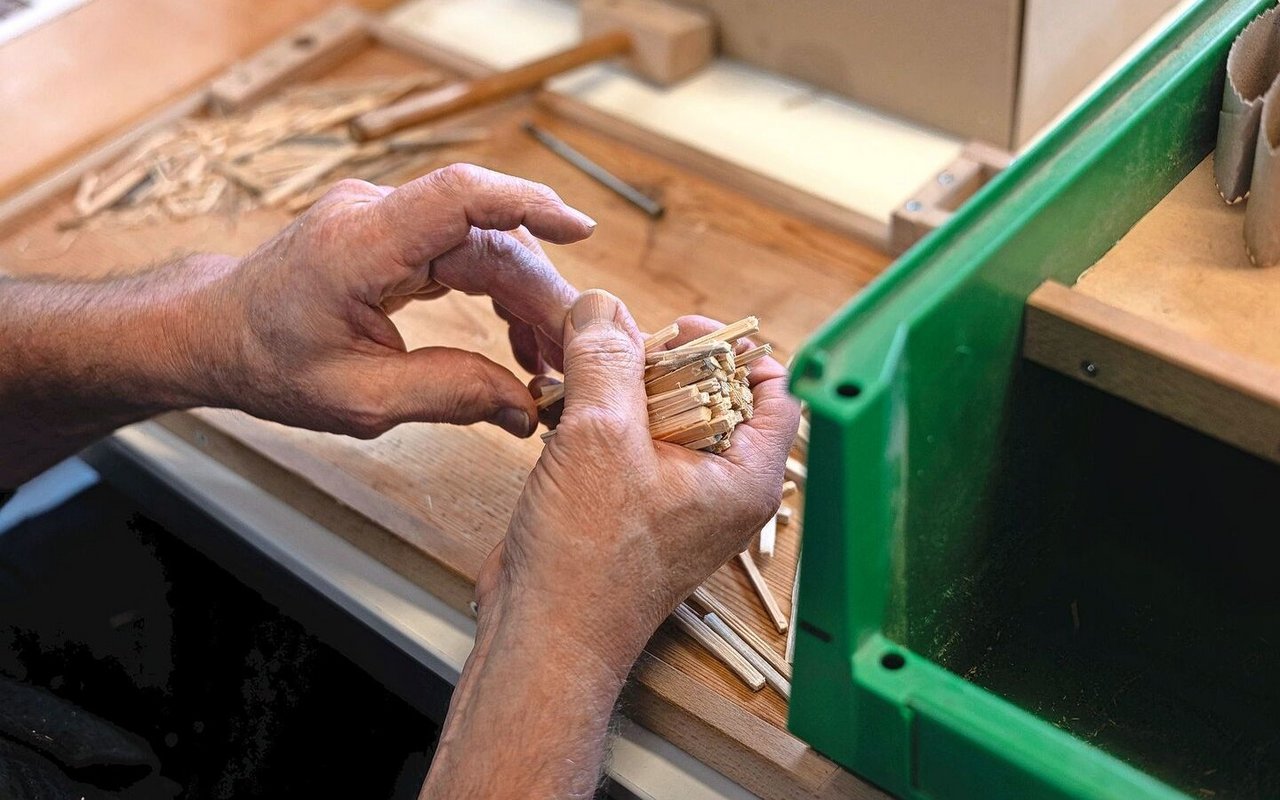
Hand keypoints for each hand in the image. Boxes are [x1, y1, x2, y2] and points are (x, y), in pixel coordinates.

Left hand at [193, 163, 593, 438]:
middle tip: (574, 356)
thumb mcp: (358, 400)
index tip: (581, 228)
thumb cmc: (270, 363)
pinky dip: (499, 293)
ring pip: (485, 244)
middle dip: (541, 293)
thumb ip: (447, 395)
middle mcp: (375, 214)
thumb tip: (525, 407)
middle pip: (487, 235)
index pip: (458, 197)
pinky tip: (517, 342)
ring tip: (549, 359)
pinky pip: (465, 252)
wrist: (215, 333)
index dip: (526, 203)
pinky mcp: (396, 232)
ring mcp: (386, 217)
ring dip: (526, 297)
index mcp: (358, 245)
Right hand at [478, 290, 800, 675]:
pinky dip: (600, 419)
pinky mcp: (634, 505)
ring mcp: (677, 499)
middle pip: (713, 394)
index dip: (733, 348)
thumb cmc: (588, 562)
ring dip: (622, 388)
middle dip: (663, 362)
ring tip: (582, 373)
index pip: (773, 390)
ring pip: (664, 416)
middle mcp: (720, 489)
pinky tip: (563, 409)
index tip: (682, 329)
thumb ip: (608, 361)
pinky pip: (630, 443)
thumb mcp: (600, 438)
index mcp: (744, 478)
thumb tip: (603, 306)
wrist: (544, 635)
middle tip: (618, 348)